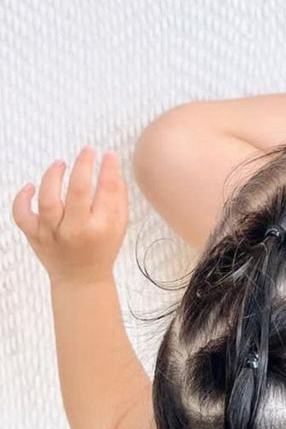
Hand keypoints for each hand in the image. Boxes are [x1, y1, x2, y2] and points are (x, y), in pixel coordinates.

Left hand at [11, 147, 128, 284]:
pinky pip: (22, 215)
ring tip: (60, 164)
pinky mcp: (34, 235)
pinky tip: (31, 186)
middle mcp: (75, 230)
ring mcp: (51, 233)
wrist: (80, 278)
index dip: (108, 168)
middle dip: (83, 165)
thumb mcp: (120, 225)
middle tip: (87, 151)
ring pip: (47, 200)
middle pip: (77, 191)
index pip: (107, 190)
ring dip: (52, 176)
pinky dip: (22, 199)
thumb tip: (112, 167)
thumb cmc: (102, 249)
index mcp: (101, 227)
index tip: (108, 155)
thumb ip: (118, 197)